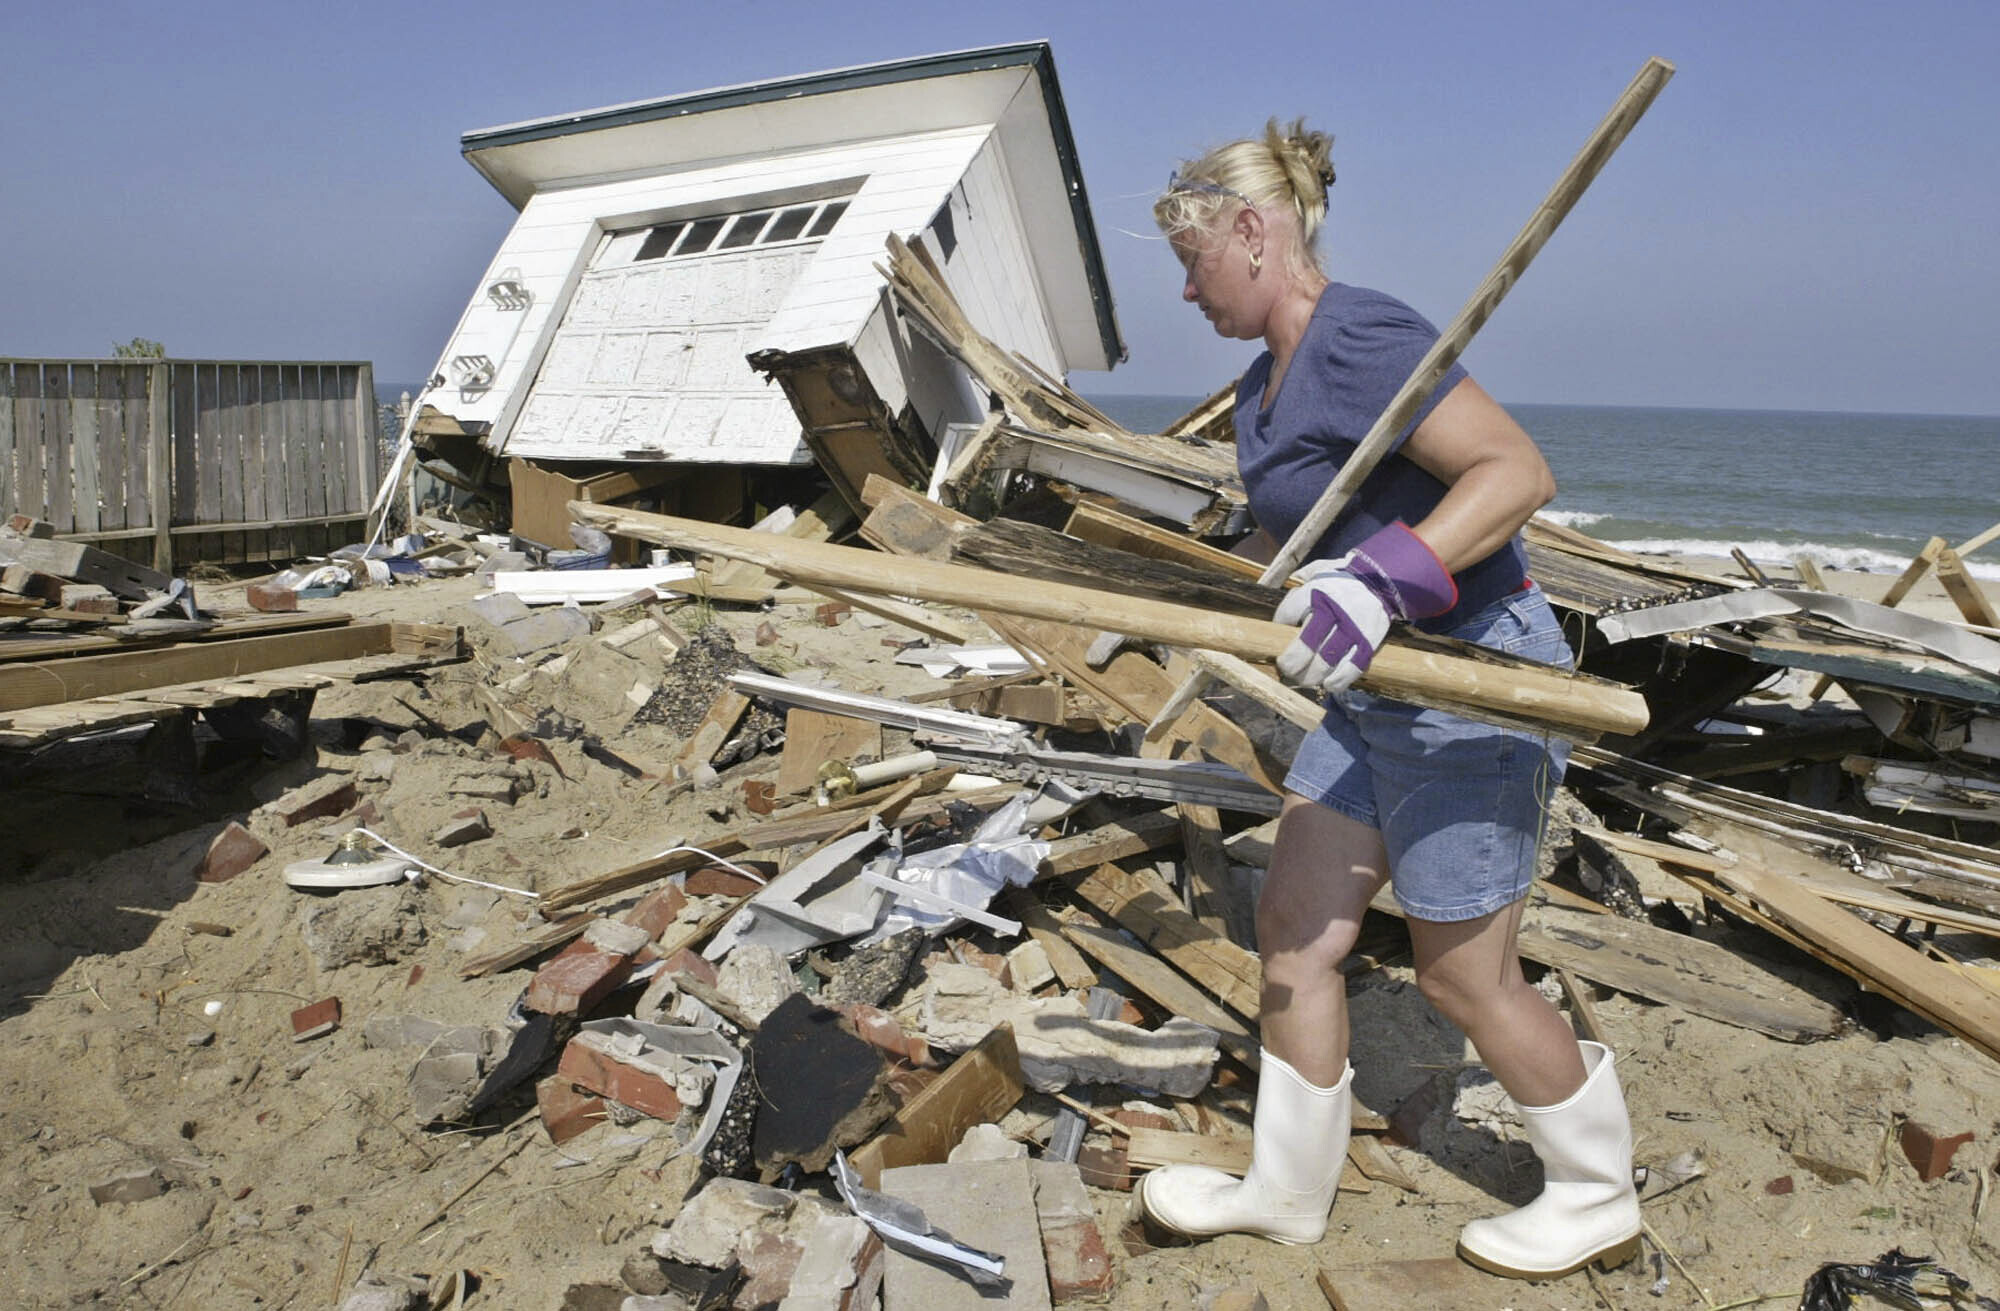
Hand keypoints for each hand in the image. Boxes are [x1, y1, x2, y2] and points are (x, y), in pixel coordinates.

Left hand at [1272, 523, 1457, 692]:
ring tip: (1305, 680)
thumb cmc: (1342, 580)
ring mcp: (1353, 628)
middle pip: (1305, 646)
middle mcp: (1333, 611)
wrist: (1382, 580)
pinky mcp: (1369, 641)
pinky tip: (1329, 684)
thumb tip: (1285, 591)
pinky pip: (1353, 667)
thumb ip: (1300, 580)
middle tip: (1286, 670)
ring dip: (1312, 676)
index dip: (1279, 628)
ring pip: (1327, 661)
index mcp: (1316, 591)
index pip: (1287, 615)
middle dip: (1291, 664)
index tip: (1278, 635)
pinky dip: (1339, 680)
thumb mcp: (1319, 569)